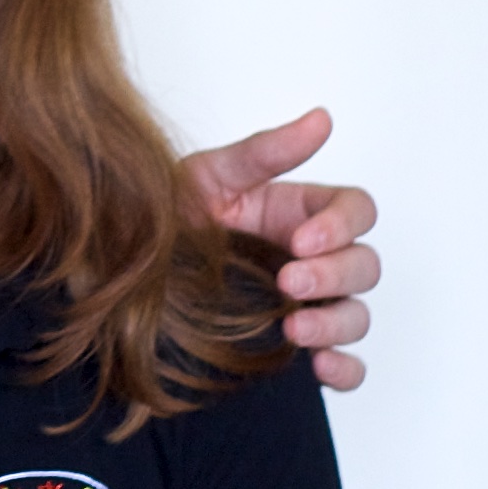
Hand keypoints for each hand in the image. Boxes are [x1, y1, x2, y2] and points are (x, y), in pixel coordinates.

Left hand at [180, 109, 378, 390]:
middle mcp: (311, 258)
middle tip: (288, 281)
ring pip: (356, 315)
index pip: (356, 211)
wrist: (124, 265)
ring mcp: (307, 303)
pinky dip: (345, 370)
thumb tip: (321, 118)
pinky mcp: (295, 344)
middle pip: (364, 266)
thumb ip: (265, 152)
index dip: (344, 226)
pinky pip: (345, 365)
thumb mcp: (209, 174)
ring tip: (294, 328)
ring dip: (336, 323)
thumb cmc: (170, 211)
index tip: (303, 240)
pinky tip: (320, 368)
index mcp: (298, 212)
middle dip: (335, 275)